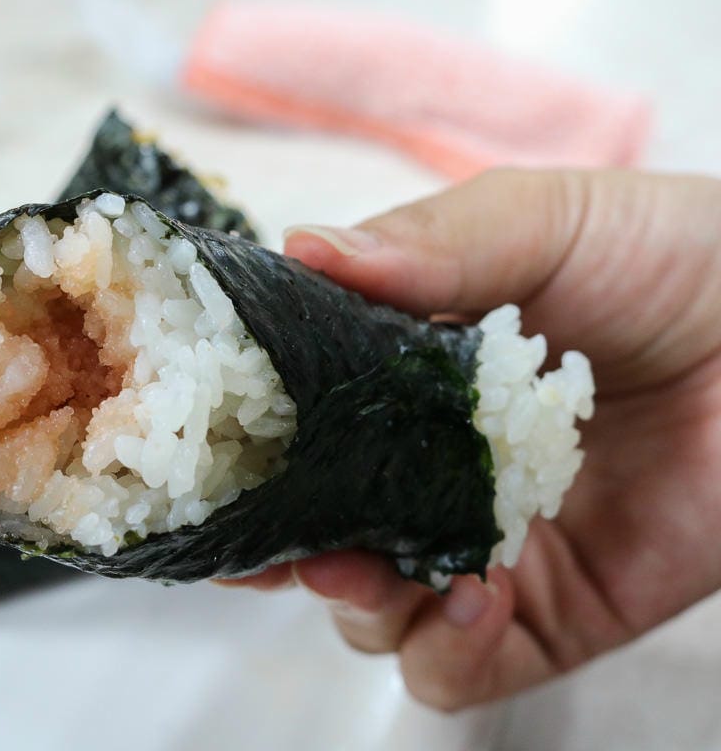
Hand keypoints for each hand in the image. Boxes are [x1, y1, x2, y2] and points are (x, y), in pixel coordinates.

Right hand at [237, 169, 720, 709]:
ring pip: (371, 614)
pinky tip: (474, 595)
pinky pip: (457, 668)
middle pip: (317, 533)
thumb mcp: (541, 223)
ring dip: (355, 602)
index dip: (249, 451)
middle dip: (282, 546)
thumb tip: (302, 249)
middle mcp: (430, 472)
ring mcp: (483, 547)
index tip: (217, 456)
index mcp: (404, 383)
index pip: (298, 430)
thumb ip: (429, 244)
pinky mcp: (549, 616)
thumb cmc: (674, 258)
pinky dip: (444, 650)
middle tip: (277, 536)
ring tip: (377, 566)